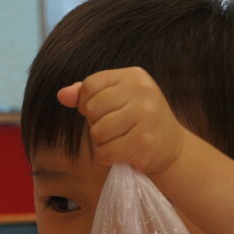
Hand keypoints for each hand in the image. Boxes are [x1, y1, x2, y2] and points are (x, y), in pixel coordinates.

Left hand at [58, 67, 188, 175]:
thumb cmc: (137, 121)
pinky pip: (105, 151)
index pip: (90, 85)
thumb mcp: (117, 99)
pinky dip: (107, 157)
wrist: (171, 147)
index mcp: (134, 76)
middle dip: (95, 124)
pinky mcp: (144, 141)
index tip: (102, 112)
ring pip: (97, 132)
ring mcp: (145, 116)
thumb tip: (62, 95)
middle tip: (115, 129)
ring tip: (120, 140)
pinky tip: (122, 153)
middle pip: (92, 108)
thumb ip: (88, 94)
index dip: (86, 103)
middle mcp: (142, 91)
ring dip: (102, 143)